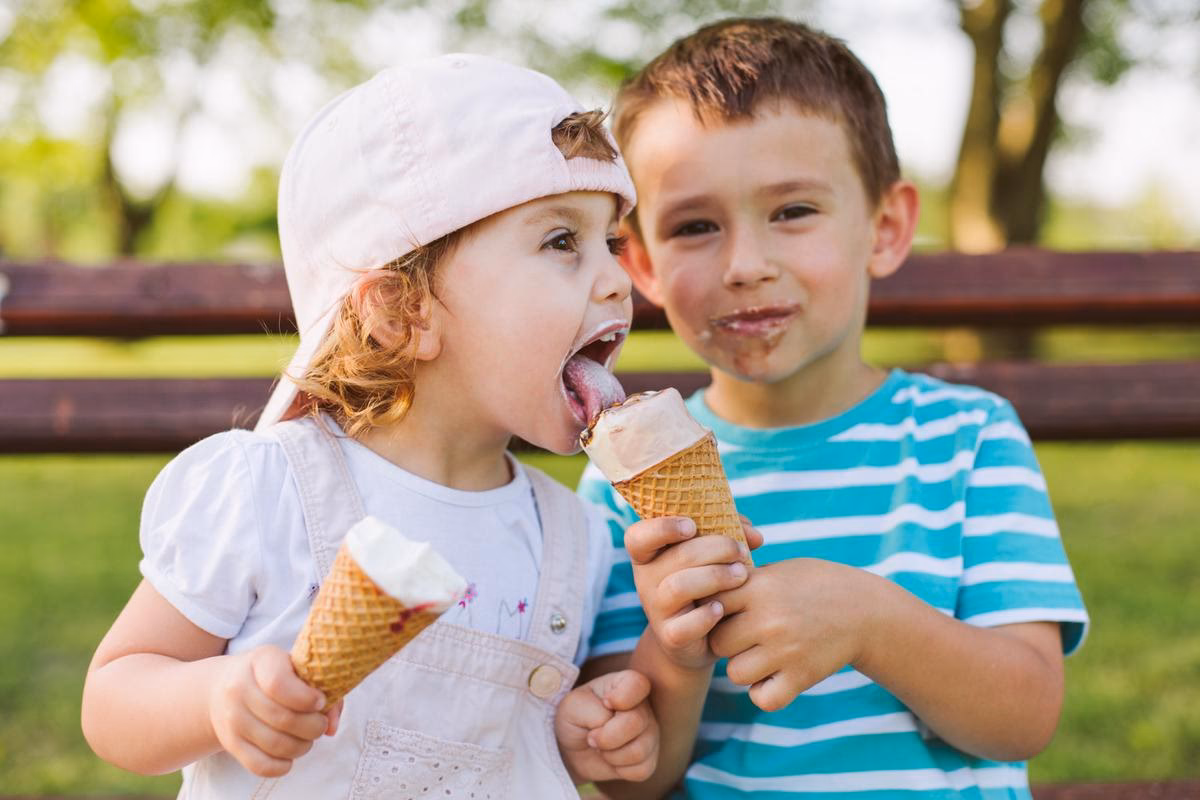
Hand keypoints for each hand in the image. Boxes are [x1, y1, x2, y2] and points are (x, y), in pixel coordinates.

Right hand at [207, 645, 341, 776]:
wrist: (223, 687)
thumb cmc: (274, 674)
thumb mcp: (295, 667)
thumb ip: (323, 688)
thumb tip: (332, 727)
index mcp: (261, 660)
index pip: (279, 684)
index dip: (306, 698)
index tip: (320, 701)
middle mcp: (239, 688)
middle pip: (283, 719)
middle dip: (313, 726)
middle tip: (319, 724)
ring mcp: (232, 718)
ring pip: (276, 745)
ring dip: (302, 746)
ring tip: (307, 738)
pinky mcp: (231, 744)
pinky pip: (261, 766)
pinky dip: (283, 765)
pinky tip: (290, 754)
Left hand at [555, 669, 658, 783]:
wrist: (572, 748)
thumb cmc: (574, 718)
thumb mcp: (573, 706)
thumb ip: (592, 710)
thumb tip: (609, 723)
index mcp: (625, 684)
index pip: (638, 684)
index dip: (622, 697)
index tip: (605, 703)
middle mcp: (643, 707)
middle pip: (636, 722)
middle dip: (606, 736)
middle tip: (591, 737)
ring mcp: (650, 732)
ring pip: (639, 750)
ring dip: (612, 755)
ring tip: (601, 748)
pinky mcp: (650, 758)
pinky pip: (641, 770)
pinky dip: (620, 769)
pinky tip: (612, 759)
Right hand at [626, 516, 760, 670]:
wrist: (695, 638)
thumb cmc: (705, 583)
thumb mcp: (711, 555)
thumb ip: (730, 534)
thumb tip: (754, 535)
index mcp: (649, 555)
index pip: (637, 536)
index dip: (662, 527)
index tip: (691, 526)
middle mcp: (646, 580)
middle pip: (676, 556)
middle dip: (716, 548)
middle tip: (741, 552)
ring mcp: (656, 609)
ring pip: (679, 587)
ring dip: (716, 577)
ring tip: (741, 575)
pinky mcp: (671, 636)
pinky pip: (687, 625)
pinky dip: (707, 615)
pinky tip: (721, 609)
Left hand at [710, 558, 880, 711]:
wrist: (865, 611)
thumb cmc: (814, 585)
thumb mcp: (779, 571)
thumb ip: (742, 581)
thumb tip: (699, 587)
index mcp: (759, 587)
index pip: (710, 604)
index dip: (715, 610)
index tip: (727, 612)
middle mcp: (769, 619)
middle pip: (718, 642)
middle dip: (728, 641)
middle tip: (745, 637)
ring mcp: (785, 651)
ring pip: (735, 673)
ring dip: (745, 667)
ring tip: (762, 655)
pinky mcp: (802, 677)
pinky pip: (762, 698)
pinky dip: (764, 693)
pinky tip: (773, 677)